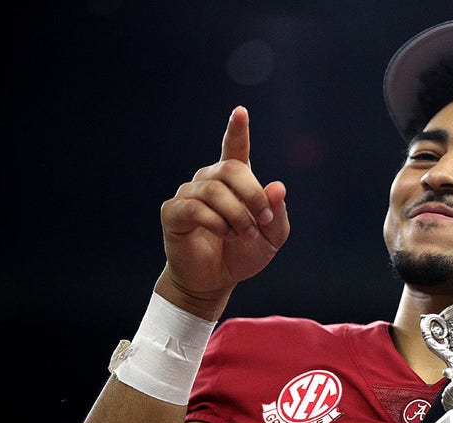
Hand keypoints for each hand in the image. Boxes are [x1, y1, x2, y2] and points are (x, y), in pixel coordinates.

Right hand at [156, 106, 289, 318]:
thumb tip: (278, 187)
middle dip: (253, 194)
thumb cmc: (243, 253)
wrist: (216, 281)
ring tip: (244, 233)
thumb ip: (276, 212)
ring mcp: (189, 194)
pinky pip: (195, 208)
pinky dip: (217, 223)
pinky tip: (225, 234)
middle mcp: (209, 180)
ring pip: (215, 191)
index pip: (235, 149)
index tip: (240, 112)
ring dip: (237, 215)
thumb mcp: (272, 236)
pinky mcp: (174, 212)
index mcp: (234, 181)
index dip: (237, 130)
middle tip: (262, 219)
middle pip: (232, 169)